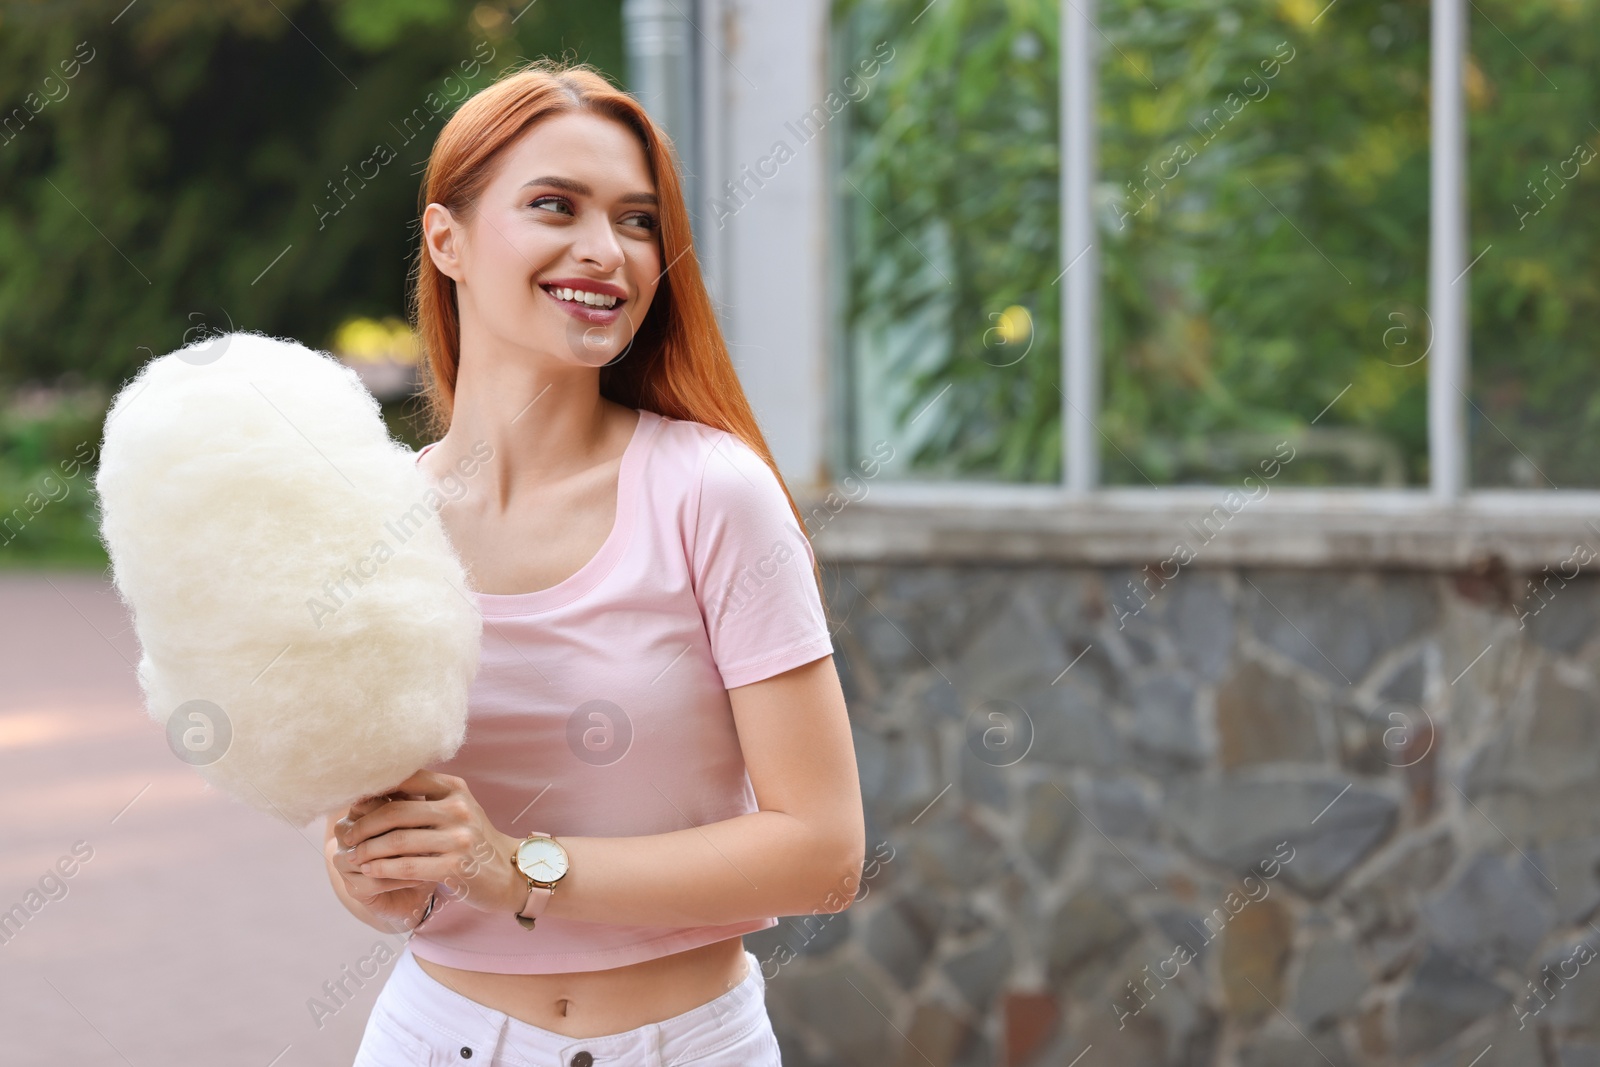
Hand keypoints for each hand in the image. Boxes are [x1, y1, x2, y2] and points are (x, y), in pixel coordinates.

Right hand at [328, 795, 433, 933]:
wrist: (419, 880)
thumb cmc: (425, 841)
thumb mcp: (423, 817)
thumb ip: (416, 801)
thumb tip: (420, 784)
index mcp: (360, 810)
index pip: (367, 801)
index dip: (394, 807)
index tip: (424, 809)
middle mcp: (346, 834)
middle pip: (359, 828)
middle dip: (394, 832)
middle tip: (426, 834)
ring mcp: (346, 862)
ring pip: (362, 856)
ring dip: (396, 857)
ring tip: (426, 857)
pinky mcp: (354, 888)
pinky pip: (372, 881)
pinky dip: (397, 879)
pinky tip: (420, 878)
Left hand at [338, 770, 524, 915]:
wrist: (508, 872)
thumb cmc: (472, 840)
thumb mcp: (455, 810)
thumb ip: (423, 798)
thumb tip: (371, 794)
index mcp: (455, 789)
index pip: (405, 780)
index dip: (374, 792)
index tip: (352, 805)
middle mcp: (458, 809)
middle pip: (395, 812)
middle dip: (363, 825)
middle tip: (346, 836)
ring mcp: (458, 838)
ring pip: (397, 840)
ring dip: (368, 849)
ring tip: (353, 856)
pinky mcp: (455, 866)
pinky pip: (407, 866)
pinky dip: (382, 868)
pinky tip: (369, 870)